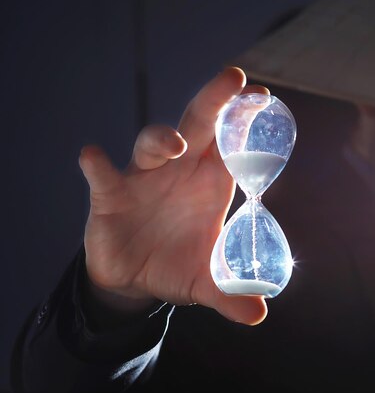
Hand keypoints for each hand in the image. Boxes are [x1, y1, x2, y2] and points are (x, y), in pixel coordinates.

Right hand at [78, 67, 267, 324]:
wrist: (136, 279)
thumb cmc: (179, 265)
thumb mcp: (207, 282)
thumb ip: (232, 294)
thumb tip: (260, 314)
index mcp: (211, 183)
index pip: (232, 145)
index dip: (245, 122)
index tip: (263, 98)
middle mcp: (180, 171)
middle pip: (199, 127)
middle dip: (215, 101)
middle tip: (235, 78)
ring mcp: (145, 178)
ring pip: (152, 144)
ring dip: (160, 139)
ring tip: (171, 146)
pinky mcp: (111, 194)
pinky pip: (103, 175)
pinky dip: (97, 165)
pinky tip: (93, 158)